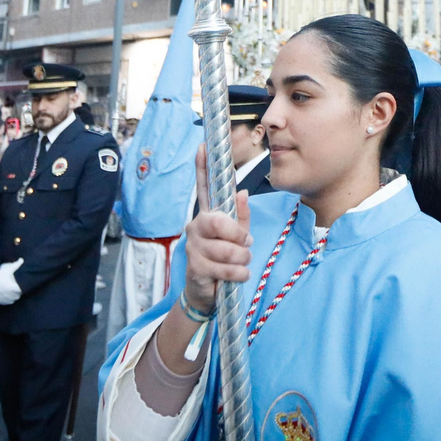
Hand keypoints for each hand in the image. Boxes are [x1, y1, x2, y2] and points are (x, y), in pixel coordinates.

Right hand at [0, 259, 23, 304]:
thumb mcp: (6, 271)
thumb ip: (15, 265)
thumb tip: (21, 259)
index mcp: (11, 288)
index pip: (21, 290)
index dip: (22, 288)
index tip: (20, 285)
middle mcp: (8, 295)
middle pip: (18, 295)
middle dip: (18, 292)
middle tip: (17, 287)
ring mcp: (4, 299)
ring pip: (14, 299)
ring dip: (14, 296)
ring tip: (13, 291)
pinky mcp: (0, 302)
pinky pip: (9, 302)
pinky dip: (9, 299)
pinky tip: (8, 294)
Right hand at [182, 144, 253, 313]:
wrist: (208, 295)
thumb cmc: (225, 261)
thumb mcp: (238, 237)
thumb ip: (241, 217)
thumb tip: (242, 192)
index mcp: (208, 215)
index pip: (204, 187)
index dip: (203, 167)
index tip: (204, 145)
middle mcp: (196, 226)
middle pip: (218, 221)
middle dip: (237, 235)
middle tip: (246, 244)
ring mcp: (193, 246)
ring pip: (226, 248)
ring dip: (241, 259)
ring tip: (242, 264)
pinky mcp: (194, 266)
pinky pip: (224, 268)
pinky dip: (238, 274)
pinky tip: (238, 275)